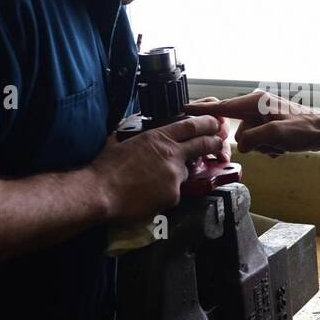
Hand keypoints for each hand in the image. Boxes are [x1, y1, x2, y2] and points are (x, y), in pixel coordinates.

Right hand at [89, 115, 222, 222]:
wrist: (100, 192)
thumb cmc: (104, 167)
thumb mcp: (119, 142)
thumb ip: (132, 137)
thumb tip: (128, 134)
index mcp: (157, 138)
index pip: (191, 126)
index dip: (207, 123)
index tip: (215, 123)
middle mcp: (171, 155)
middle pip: (202, 145)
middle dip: (214, 143)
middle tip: (219, 143)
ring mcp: (174, 176)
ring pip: (183, 174)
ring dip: (174, 176)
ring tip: (150, 182)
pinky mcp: (173, 195)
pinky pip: (173, 193)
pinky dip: (164, 194)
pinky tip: (146, 196)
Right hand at [185, 90, 319, 155]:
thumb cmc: (303, 129)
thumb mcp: (274, 136)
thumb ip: (251, 139)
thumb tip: (243, 145)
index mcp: (255, 102)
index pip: (223, 107)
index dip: (203, 111)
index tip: (185, 109)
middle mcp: (257, 106)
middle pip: (238, 130)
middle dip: (252, 142)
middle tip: (270, 144)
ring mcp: (264, 116)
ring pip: (250, 139)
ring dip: (263, 146)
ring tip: (280, 145)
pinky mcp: (271, 126)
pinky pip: (260, 141)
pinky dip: (269, 147)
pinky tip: (282, 147)